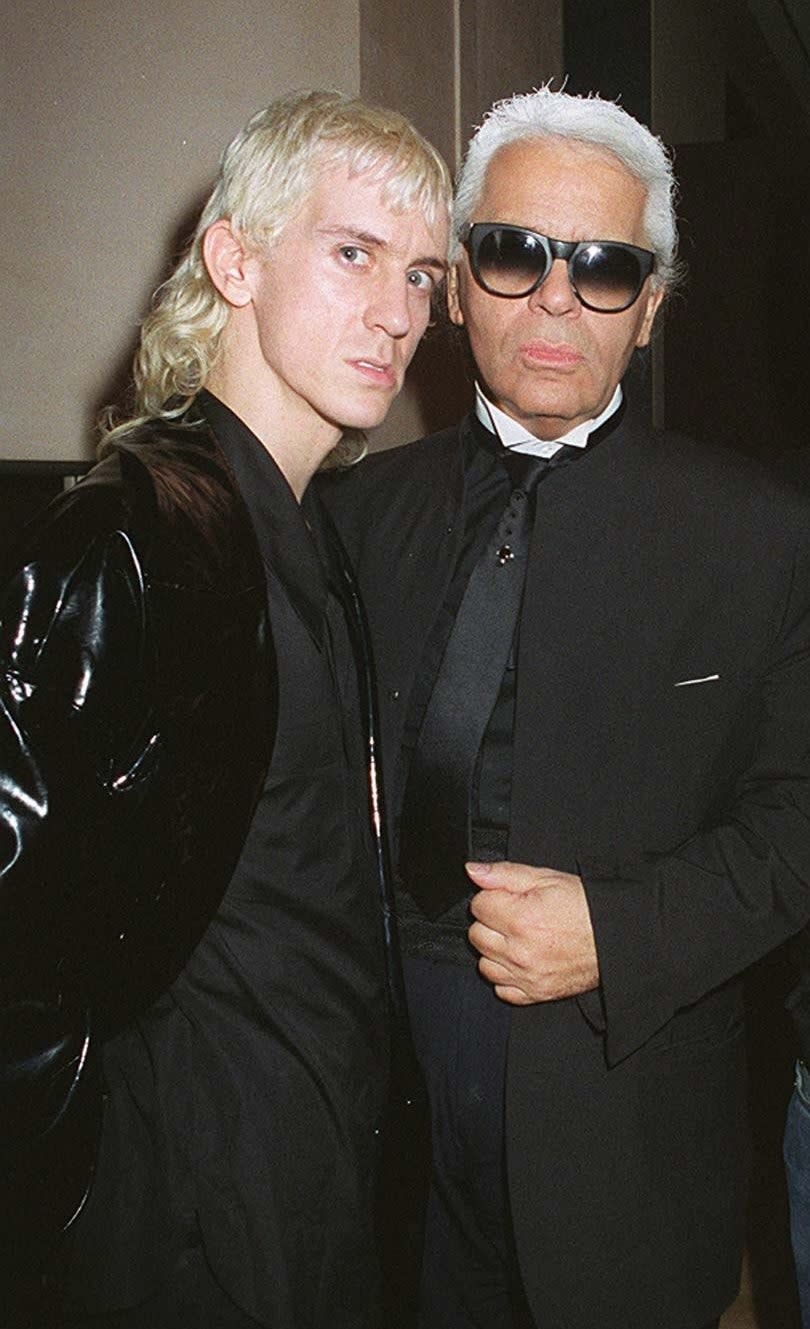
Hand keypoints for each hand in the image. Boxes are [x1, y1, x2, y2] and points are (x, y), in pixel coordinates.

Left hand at [467, 860, 598, 1004]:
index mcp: (520, 919)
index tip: (508, 899)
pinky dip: (506, 976)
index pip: (478, 906)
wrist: (614, 936)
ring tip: (517, 939)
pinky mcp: (535, 994)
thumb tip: (473, 871)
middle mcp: (519, 951)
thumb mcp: (546, 878)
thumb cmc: (585, 907)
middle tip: (514, 916)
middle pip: (476, 935)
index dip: (492, 897)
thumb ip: (504, 874)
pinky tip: (520, 961)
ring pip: (484, 964)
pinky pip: (501, 990)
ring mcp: (526, 976)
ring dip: (495, 951)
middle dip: (491, 923)